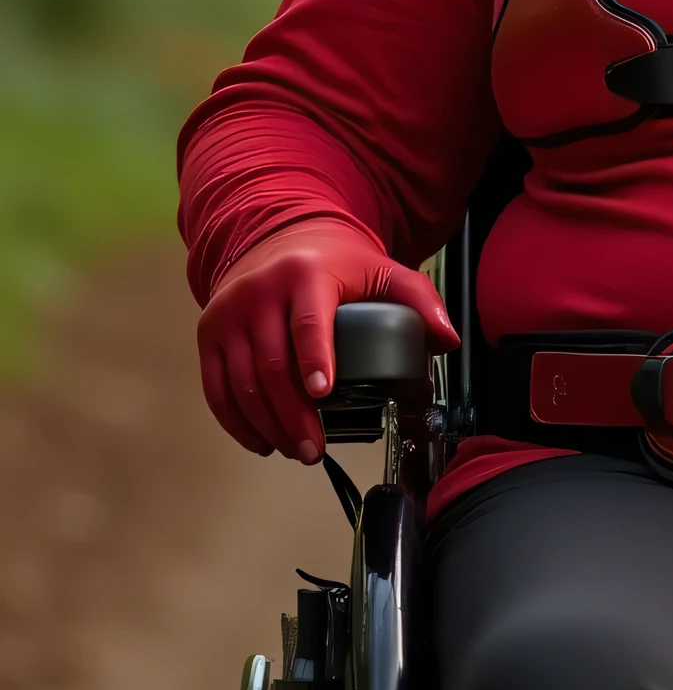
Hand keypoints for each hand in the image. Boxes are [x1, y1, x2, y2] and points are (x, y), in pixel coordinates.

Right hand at [197, 214, 455, 462]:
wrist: (277, 239)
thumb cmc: (333, 264)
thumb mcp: (381, 270)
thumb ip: (418, 299)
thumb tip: (446, 339)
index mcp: (306, 276)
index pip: (308, 323)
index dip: (314, 360)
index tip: (323, 395)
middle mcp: (260, 292)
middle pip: (273, 365)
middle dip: (293, 415)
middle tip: (314, 448)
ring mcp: (229, 313)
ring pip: (242, 381)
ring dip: (267, 424)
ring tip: (295, 450)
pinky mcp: (209, 332)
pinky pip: (215, 386)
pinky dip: (235, 420)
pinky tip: (260, 440)